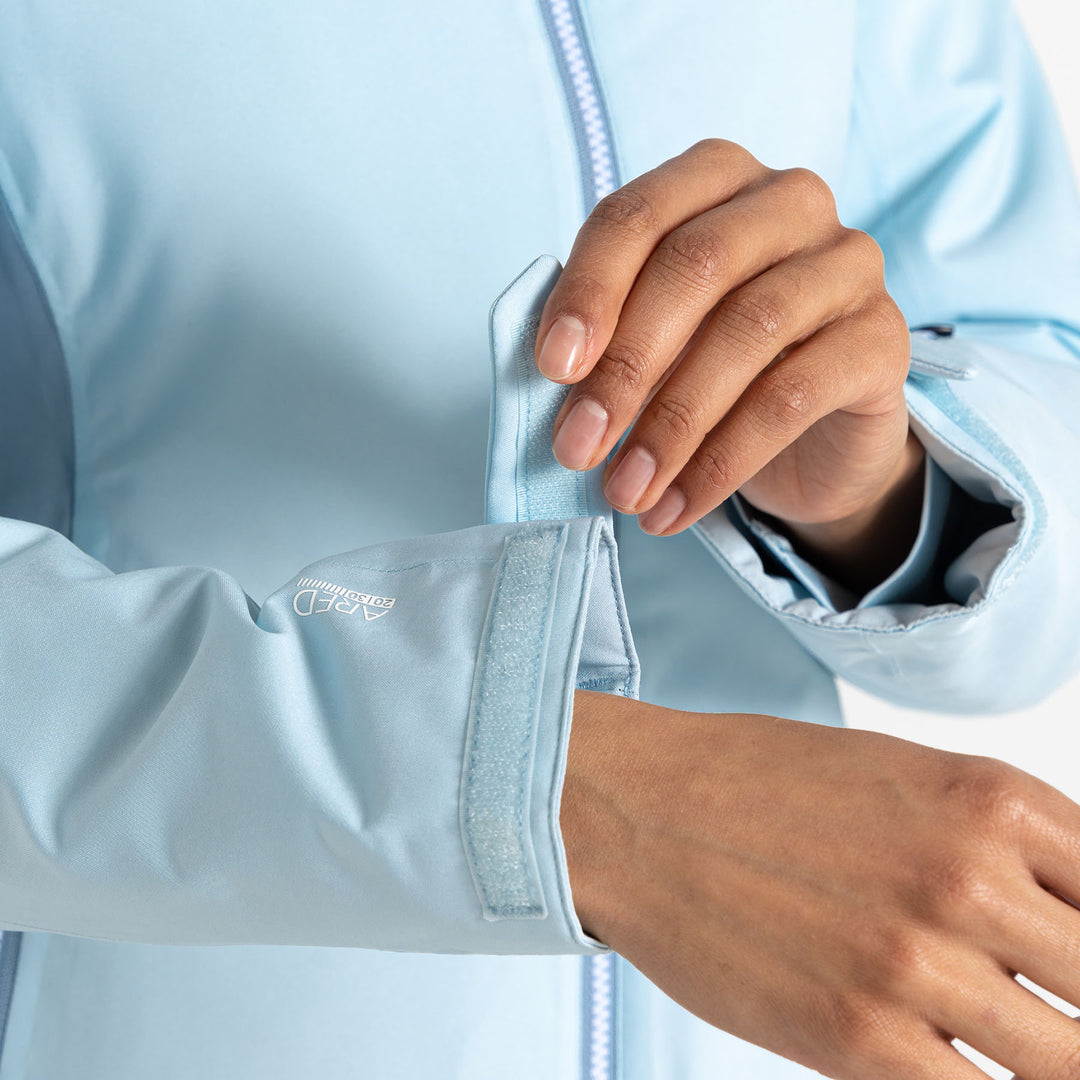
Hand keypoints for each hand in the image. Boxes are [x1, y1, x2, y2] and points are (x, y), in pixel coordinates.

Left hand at [535, 140, 917, 578]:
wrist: (815, 438)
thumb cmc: (715, 371)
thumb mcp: (650, 345)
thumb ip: (604, 339)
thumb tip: (556, 379)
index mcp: (716, 180)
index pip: (638, 215)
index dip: (589, 292)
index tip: (551, 370)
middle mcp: (790, 202)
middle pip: (695, 266)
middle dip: (625, 367)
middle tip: (579, 446)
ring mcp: (847, 264)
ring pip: (746, 332)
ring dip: (671, 425)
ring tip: (625, 490)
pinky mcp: (883, 338)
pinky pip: (793, 398)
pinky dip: (722, 461)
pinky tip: (678, 504)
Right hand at [562, 690, 1079, 1078]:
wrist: (640, 810)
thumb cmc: (761, 784)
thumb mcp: (902, 777)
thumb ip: (1005, 847)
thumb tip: (1066, 928)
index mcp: (992, 800)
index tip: (1073, 968)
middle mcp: (969, 878)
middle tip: (1045, 1008)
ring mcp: (916, 964)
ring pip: (1064, 1063)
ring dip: (1049, 1057)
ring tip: (1007, 1037)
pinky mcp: (859, 1041)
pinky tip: (953, 1059)